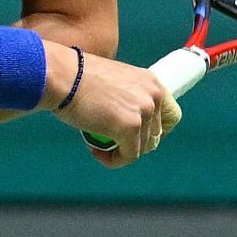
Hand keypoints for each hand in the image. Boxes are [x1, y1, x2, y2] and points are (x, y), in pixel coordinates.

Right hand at [46, 47, 177, 167]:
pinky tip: (97, 152)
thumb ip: (130, 98)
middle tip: (111, 141)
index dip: (156, 131)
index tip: (138, 136)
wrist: (64, 76)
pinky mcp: (130, 127)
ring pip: (141, 148)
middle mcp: (154, 95)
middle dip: (135, 143)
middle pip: (156, 135)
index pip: (172, 116)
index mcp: (152, 83)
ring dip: (121, 151)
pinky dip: (113, 160)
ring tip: (98, 144)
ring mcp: (144, 111)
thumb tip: (133, 123)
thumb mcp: (117, 82)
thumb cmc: (80, 79)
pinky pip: (128, 156)